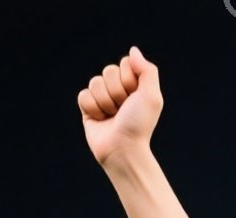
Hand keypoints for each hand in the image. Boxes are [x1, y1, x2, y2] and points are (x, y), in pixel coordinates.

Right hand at [79, 46, 161, 165]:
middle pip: (108, 71)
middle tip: (123, 109)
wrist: (122, 149)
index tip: (135, 96)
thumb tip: (133, 50)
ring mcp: (102, 98)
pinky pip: (83, 95)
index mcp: (134, 84)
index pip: (125, 63)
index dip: (129, 79)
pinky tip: (100, 119)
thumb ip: (147, 70)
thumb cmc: (139, 124)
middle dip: (117, 92)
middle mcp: (118, 89)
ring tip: (112, 116)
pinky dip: (92, 108)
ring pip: (95, 82)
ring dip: (105, 102)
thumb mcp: (152, 96)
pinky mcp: (88, 108)